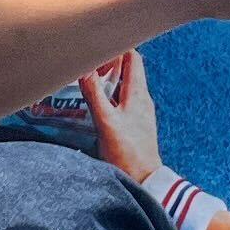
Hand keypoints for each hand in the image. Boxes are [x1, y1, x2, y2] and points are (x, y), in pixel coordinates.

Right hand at [82, 50, 164, 179]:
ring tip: (88, 84)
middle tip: (88, 68)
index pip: (132, 57)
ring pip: (124, 85)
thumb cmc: (127, 153)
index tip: (97, 52)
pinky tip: (97, 106)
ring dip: (108, 81)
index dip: (115, 49)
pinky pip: (123, 100)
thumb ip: (95, 94)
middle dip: (108, 64)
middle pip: (128, 69)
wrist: (144, 180)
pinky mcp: (136, 122)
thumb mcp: (106, 122)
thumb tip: (85, 69)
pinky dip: (110, 96)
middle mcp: (142, 98)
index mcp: (138, 93)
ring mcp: (140, 110)